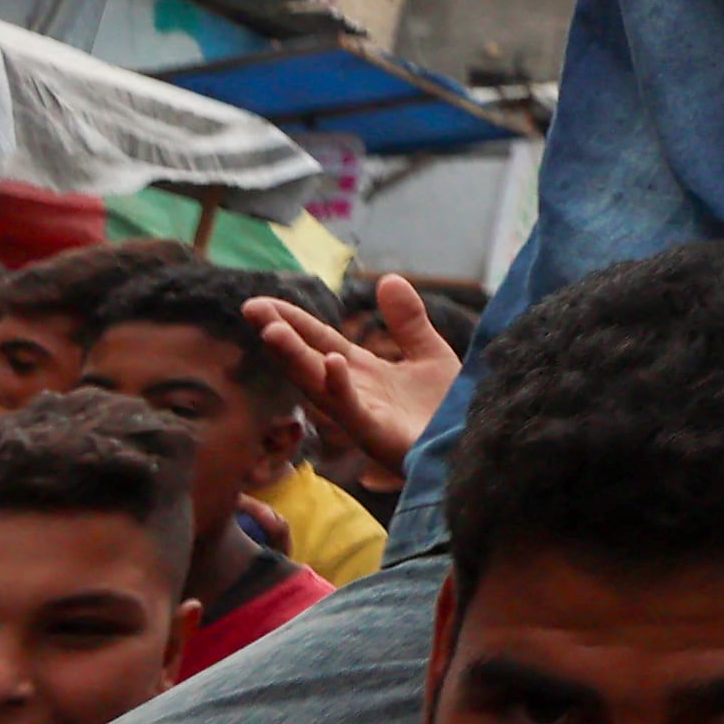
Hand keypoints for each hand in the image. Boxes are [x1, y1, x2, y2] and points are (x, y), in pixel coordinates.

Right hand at [250, 273, 461, 472]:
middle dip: (280, 336)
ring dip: (295, 359)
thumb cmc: (448, 409)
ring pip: (318, 385)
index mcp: (363, 372)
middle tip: (251, 309)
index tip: (261, 303)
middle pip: (308, 360)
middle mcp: (354, 392)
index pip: (320, 341)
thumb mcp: (429, 354)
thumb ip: (407, 321)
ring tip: (272, 330)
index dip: (293, 321)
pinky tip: (333, 360)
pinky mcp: (378, 435)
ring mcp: (362, 415)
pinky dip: (341, 386)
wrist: (473, 445)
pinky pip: (353, 410)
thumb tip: (387, 278)